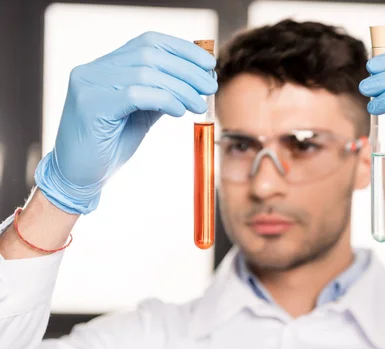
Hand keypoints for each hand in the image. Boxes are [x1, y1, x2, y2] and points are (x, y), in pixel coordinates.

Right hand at [35, 31, 217, 213]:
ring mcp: (89, 85)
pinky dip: (164, 100)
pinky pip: (136, 94)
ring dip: (181, 87)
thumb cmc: (110, 145)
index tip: (208, 63)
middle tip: (210, 86)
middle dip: (187, 69)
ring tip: (199, 104)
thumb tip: (196, 79)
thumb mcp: (142, 113)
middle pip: (150, 54)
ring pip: (146, 73)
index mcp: (105, 66)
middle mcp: (94, 70)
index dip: (182, 49)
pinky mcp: (91, 106)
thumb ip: (161, 93)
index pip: (148, 42)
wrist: (79, 176)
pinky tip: (179, 111)